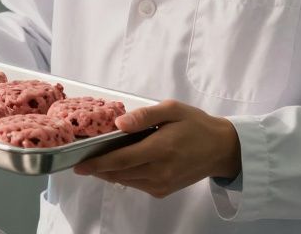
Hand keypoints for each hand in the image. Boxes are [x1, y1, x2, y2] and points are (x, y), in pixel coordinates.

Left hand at [72, 100, 241, 198]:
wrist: (221, 149)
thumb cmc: (196, 125)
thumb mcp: (172, 109)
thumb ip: (144, 116)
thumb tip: (119, 124)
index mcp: (161, 148)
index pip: (121, 159)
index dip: (98, 163)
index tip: (79, 164)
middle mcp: (160, 171)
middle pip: (119, 173)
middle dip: (97, 168)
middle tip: (80, 161)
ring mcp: (161, 183)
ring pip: (125, 180)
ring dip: (108, 172)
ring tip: (95, 161)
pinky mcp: (163, 190)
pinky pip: (136, 184)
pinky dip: (123, 175)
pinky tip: (118, 164)